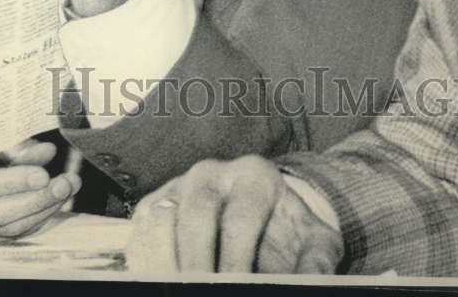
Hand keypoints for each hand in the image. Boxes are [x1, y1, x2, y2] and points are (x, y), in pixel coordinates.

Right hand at [0, 138, 80, 239]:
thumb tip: (47, 152)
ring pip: (7, 227)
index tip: (43, 174)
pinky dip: (36, 218)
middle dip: (36, 199)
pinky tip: (54, 202)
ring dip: (43, 209)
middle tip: (66, 183)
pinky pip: (11, 233)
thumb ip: (13, 145)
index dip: (13, 183)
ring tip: (68, 187)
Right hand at [126, 156, 343, 273]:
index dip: (236, 261)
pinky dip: (146, 259)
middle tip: (202, 290)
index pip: (239, 219)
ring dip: (166, 261)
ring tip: (177, 287)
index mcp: (254, 175)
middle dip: (198, 264)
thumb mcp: (313, 241)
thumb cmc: (287, 234)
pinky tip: (161, 279)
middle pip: (195, 216)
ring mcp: (179, 185)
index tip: (238, 286)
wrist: (263, 216)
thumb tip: (312, 279)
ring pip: (160, 218)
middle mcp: (212, 173)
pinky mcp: (153, 203)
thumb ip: (317, 260)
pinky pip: (139, 230)